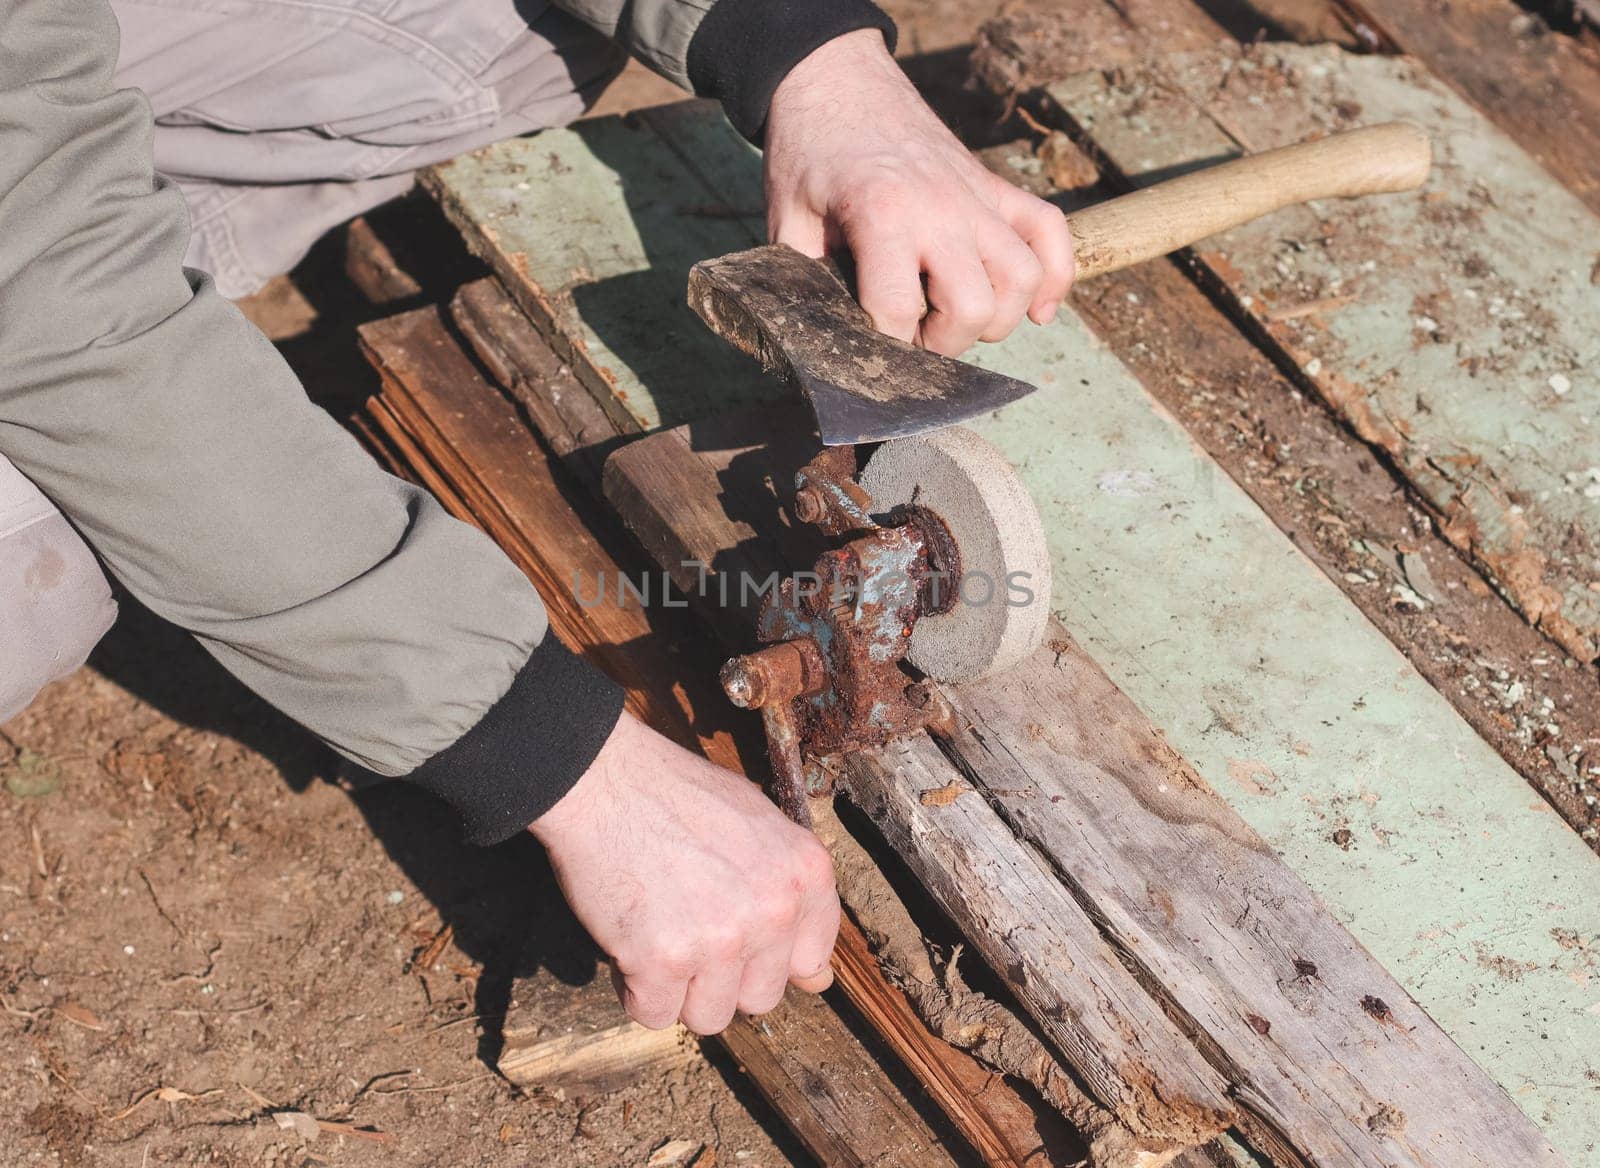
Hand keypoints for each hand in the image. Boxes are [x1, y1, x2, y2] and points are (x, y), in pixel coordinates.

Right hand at [530, 713, 839, 1034]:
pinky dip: (635, 989)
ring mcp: (721, 939)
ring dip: (678, 989)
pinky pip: (653, 1015)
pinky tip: (629, 940)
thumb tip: (818, 978)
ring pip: (709, 1016)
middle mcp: (774, 911)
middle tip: (687, 926)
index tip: (740, 941)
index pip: (810, 962)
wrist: (604, 780)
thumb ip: (792, 895)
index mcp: (805, 874)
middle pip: (759, 998)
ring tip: (657, 932)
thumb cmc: (675, 794)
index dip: (767, 957)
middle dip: (722, 977)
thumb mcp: (759, 823)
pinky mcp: (663, 960)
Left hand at [763, 29, 1073, 356]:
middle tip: (917, 336)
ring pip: (1023, 278)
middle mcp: (940, 207)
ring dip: (997, 317)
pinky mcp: (995, 186)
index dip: (885, 345)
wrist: (837, 78)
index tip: (872, 345)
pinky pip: (1050, 233)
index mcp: (883, 215)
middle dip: (945, 342)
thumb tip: (826, 337)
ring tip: (960, 319)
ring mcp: (975, 195)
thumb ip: (807, 281)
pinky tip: (1036, 309)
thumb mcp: (788, 220)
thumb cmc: (809, 154)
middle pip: (974, 306)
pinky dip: (1055, 276)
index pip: (898, 311)